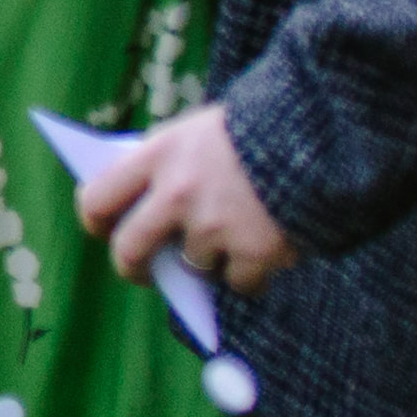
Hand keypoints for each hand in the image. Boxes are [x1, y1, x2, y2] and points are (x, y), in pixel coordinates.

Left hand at [75, 101, 299, 291]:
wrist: (320, 136)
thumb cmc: (251, 133)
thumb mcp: (194, 132)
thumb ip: (164, 166)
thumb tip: (140, 210)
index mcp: (156, 155)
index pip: (98, 197)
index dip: (96, 221)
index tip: (104, 231)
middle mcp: (177, 193)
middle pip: (130, 248)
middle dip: (133, 268)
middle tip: (145, 273)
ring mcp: (215, 226)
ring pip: (194, 267)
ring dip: (210, 262)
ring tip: (232, 239)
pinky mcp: (255, 253)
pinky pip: (240, 284)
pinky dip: (250, 277)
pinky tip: (262, 257)